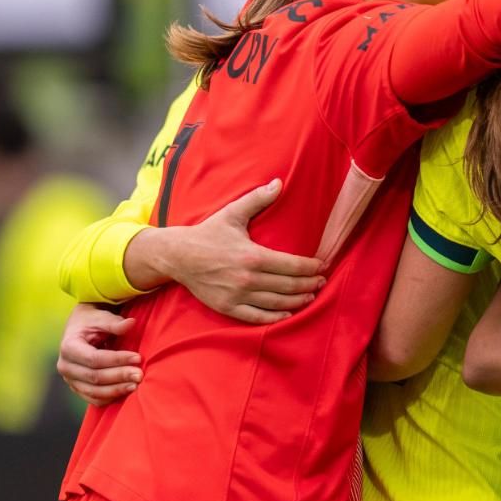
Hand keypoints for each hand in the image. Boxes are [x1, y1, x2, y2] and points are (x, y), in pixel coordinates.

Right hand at [57, 304, 140, 406]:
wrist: (79, 329)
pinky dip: (109, 397)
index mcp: (68, 347)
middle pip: (94, 377)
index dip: (116, 360)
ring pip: (93, 391)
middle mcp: (65, 366)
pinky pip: (92, 398)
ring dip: (116, 390)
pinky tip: (125, 392)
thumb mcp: (101, 317)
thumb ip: (114, 322)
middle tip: (140, 375)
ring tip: (136, 385)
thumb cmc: (92, 321)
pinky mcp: (77, 387)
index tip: (138, 357)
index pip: (94, 358)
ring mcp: (70, 379)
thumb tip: (131, 323)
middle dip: (119, 376)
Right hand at [140, 179, 325, 323]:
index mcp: (252, 256)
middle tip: (322, 282)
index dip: (311, 267)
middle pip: (288, 285)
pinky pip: (255, 317)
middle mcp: (247, 278)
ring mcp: (236, 295)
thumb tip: (278, 182)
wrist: (177, 255)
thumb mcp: (233, 213)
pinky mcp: (226, 307)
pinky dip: (274, 318)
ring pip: (276, 303)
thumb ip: (257, 199)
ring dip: (297, 301)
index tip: (322, 265)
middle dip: (309, 284)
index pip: (292, 265)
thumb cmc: (208, 233)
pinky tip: (287, 314)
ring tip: (311, 296)